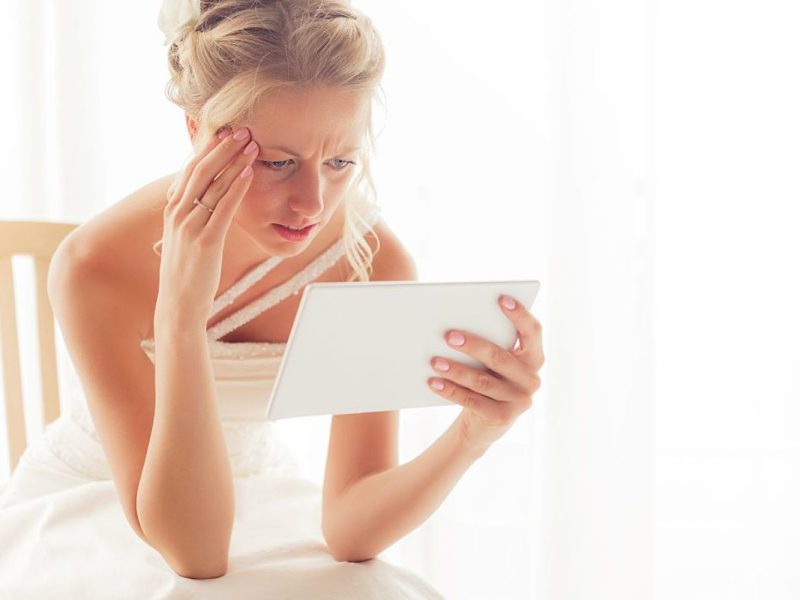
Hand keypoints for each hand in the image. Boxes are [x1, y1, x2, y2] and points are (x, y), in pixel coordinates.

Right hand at [155, 126, 259, 325]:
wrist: (178, 303)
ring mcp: (190, 226)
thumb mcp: (185, 237)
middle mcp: (178, 213)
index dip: (208, 149)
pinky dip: (236, 188)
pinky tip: (248, 174)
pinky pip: (222, 209)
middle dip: (223, 148)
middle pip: (201, 170)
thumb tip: (207, 198)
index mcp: (173, 209)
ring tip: (252, 145)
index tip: (226, 131)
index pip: (190, 170)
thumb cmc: (187, 270)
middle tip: (243, 129)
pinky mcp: (205, 242)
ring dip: (234, 162)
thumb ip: (194, 214)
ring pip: (213, 185)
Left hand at [427, 295, 544, 454]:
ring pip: (483, 381)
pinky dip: (451, 390)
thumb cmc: (485, 378)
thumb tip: (456, 323)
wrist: (483, 422)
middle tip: (448, 335)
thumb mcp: (491, 361)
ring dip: (456, 370)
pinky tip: (433, 382)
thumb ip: (488, 341)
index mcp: (534, 358)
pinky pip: (472, 401)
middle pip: (501, 358)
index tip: (501, 298)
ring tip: (434, 360)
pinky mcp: (502, 418)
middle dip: (473, 345)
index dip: (520, 315)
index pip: (532, 332)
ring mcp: (519, 401)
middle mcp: (532, 379)